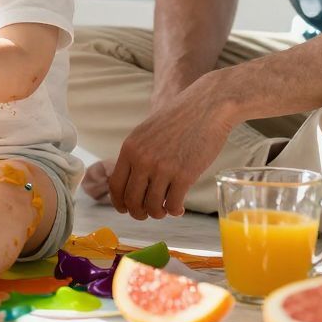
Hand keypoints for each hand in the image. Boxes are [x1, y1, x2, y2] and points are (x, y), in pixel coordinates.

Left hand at [108, 78, 235, 219]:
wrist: (206, 107)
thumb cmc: (180, 119)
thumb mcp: (147, 132)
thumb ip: (138, 154)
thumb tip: (133, 182)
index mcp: (130, 148)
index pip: (115, 185)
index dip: (119, 203)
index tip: (126, 209)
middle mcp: (142, 159)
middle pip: (132, 200)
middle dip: (139, 213)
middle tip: (148, 214)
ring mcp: (162, 168)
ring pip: (153, 206)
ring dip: (159, 213)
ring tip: (166, 209)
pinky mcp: (184, 175)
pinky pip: (173, 204)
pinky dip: (175, 211)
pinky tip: (179, 208)